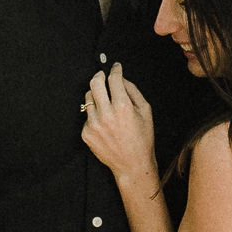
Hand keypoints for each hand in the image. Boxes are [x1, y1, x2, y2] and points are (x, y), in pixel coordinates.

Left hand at [82, 64, 156, 184]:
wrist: (132, 164)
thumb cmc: (142, 138)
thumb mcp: (145, 111)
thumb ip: (133, 90)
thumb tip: (121, 78)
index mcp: (122, 107)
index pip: (113, 78)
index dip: (115, 69)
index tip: (115, 67)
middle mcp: (106, 115)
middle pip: (95, 83)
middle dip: (99, 75)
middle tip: (103, 75)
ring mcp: (93, 125)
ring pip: (88, 98)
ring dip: (96, 95)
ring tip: (106, 103)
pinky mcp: (86, 133)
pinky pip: (87, 115)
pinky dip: (95, 114)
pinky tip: (105, 123)